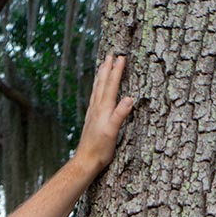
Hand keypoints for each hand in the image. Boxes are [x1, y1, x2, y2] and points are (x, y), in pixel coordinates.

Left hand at [74, 54, 133, 177]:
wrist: (85, 162)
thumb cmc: (100, 150)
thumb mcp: (112, 133)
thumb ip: (120, 115)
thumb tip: (130, 98)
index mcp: (103, 109)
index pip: (111, 85)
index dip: (116, 71)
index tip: (121, 57)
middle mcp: (96, 109)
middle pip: (102, 84)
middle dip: (107, 69)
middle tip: (110, 55)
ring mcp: (92, 114)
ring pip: (96, 90)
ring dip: (100, 77)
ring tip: (102, 67)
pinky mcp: (91, 120)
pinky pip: (94, 98)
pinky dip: (97, 89)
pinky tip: (96, 91)